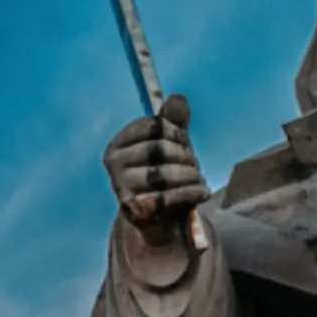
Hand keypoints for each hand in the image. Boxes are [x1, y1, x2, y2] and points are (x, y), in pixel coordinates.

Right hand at [103, 94, 208, 241]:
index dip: (177, 132)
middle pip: (161, 149)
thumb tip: (178, 98)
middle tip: (195, 165)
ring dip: (192, 176)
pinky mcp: (134, 208)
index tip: (184, 142)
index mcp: (119, 143)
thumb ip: (174, 122)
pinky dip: (192, 193)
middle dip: (187, 156)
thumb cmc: (165, 174)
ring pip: (165, 174)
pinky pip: (169, 196)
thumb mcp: (171, 146)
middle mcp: (113, 162)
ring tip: (199, 179)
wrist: (157, 218)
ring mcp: (121, 186)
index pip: (154, 126)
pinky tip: (202, 192)